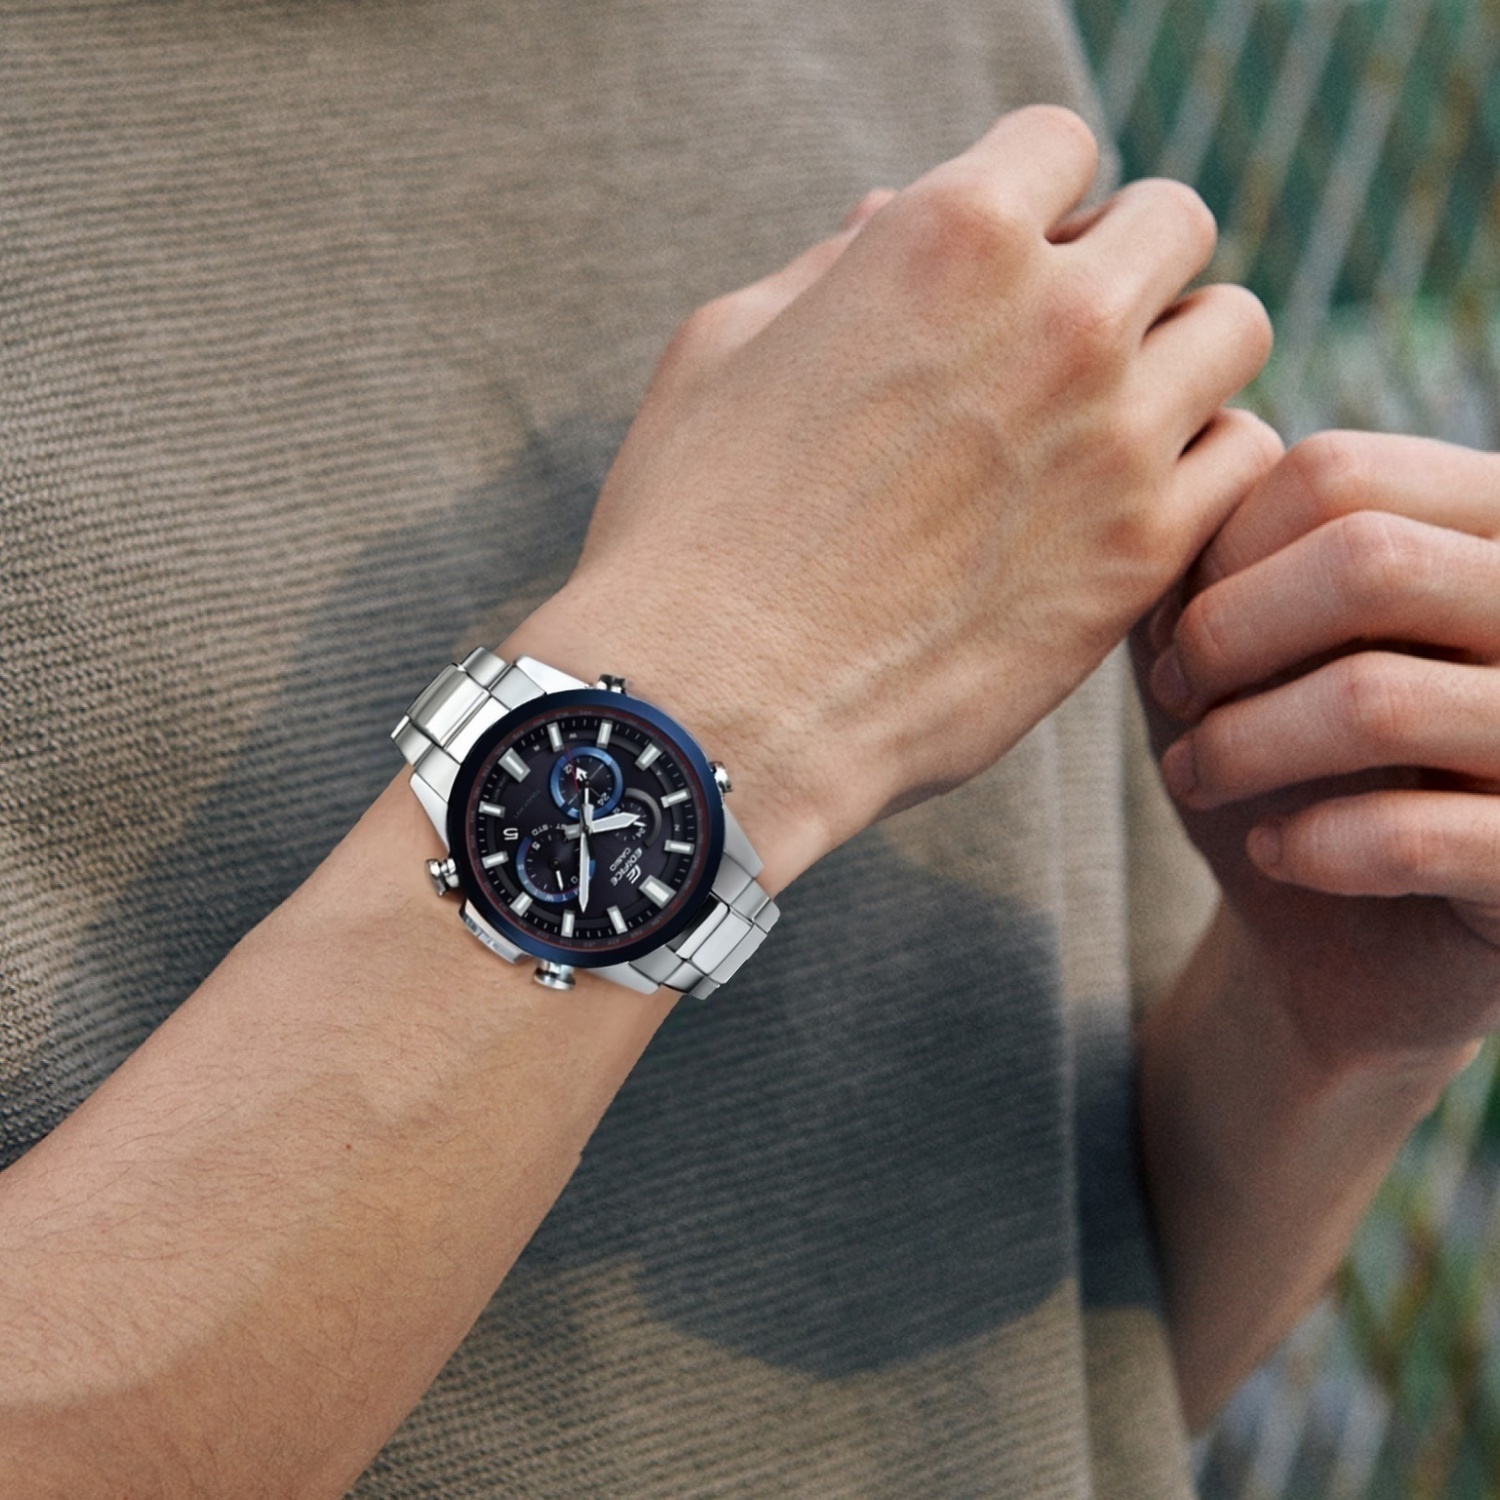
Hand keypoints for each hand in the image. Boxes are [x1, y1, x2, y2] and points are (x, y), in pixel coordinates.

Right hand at [504, 106, 1276, 889]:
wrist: (714, 705)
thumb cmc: (692, 528)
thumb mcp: (726, 352)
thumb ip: (832, 267)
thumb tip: (891, 217)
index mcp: (947, 237)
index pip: (1060, 141)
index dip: (1029, 196)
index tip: (1004, 260)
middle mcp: (1058, 320)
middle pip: (1175, 222)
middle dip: (1122, 263)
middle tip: (1062, 339)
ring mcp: (1115, 440)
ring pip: (1233, 329)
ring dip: (1178, 356)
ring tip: (1109, 416)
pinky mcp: (1141, 556)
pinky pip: (1248, 458)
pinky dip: (1205, 464)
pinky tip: (1133, 500)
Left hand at [1140, 431, 1499, 1068]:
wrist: (1364, 937)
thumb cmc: (1299, 763)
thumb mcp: (1248, 649)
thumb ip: (1221, 558)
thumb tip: (1186, 497)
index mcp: (1491, 528)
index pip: (1340, 474)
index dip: (1219, 551)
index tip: (1171, 631)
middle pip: (1364, 561)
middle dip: (1225, 635)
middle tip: (1177, 697)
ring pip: (1377, 699)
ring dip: (1241, 746)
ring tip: (1197, 775)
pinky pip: (1415, 837)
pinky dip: (1310, 847)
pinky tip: (1275, 854)